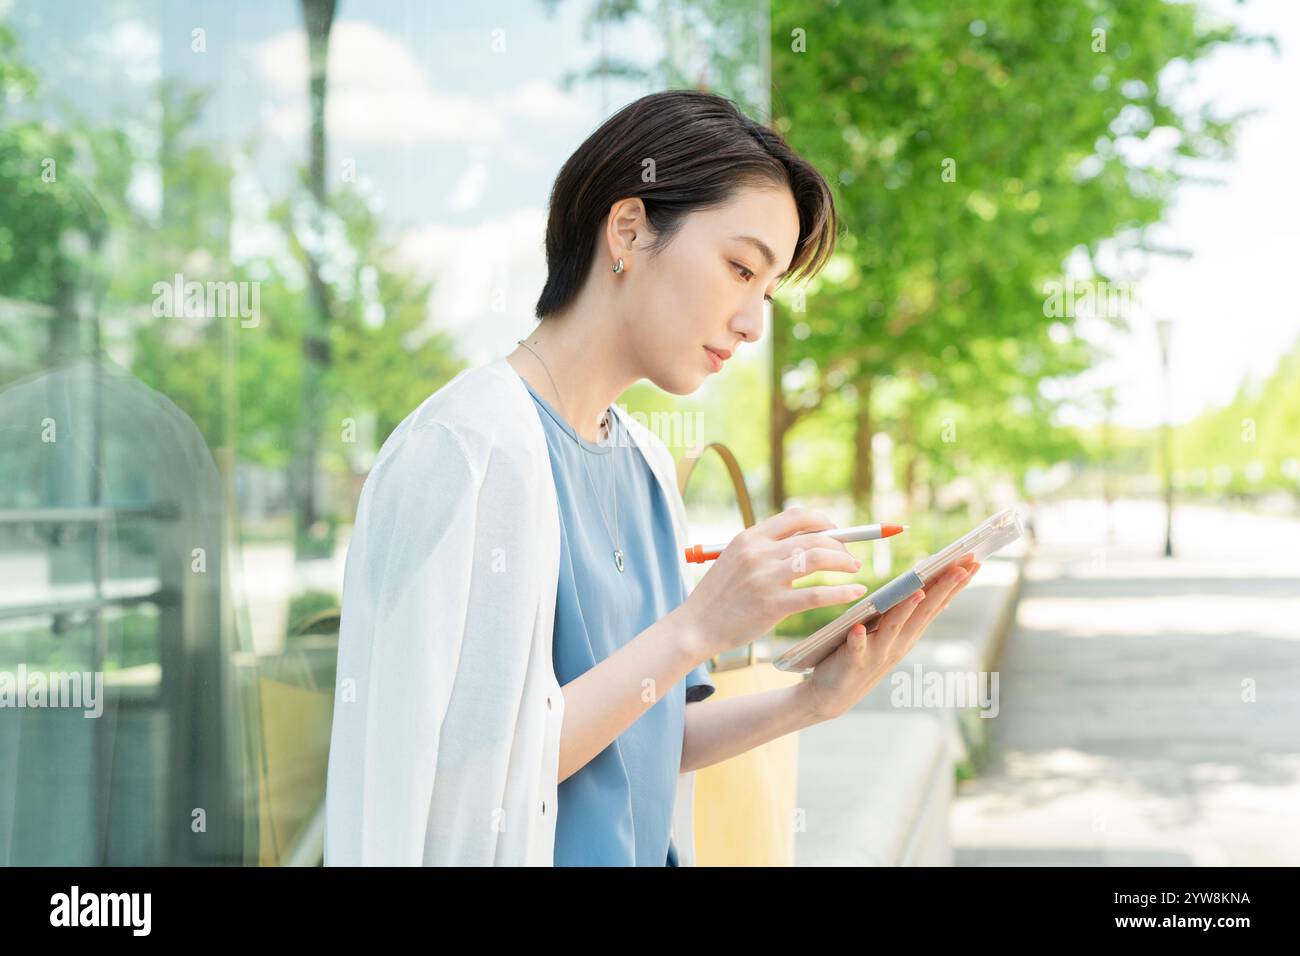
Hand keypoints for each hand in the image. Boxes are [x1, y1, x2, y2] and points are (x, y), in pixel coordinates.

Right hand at [677, 507, 867, 660]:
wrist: (696, 626)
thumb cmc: (718, 596)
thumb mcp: (735, 560)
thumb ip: (763, 549)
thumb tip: (802, 541)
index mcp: (749, 538)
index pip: (795, 517)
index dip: (822, 521)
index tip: (836, 531)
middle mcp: (759, 553)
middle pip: (812, 537)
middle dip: (839, 545)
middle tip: (850, 556)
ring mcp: (766, 578)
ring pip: (818, 559)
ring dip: (843, 562)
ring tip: (855, 569)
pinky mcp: (773, 605)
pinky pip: (816, 594)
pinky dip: (841, 591)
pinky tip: (855, 592)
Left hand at [800, 556, 980, 721]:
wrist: (834, 695)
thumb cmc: (860, 656)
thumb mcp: (888, 635)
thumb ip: (905, 616)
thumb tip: (926, 591)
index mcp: (908, 633)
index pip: (936, 604)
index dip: (954, 584)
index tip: (972, 561)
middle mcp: (898, 643)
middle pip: (923, 611)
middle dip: (943, 589)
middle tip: (962, 567)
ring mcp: (877, 653)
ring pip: (893, 627)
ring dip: (906, 609)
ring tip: (918, 591)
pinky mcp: (852, 661)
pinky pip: (856, 647)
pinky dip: (859, 638)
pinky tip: (859, 628)